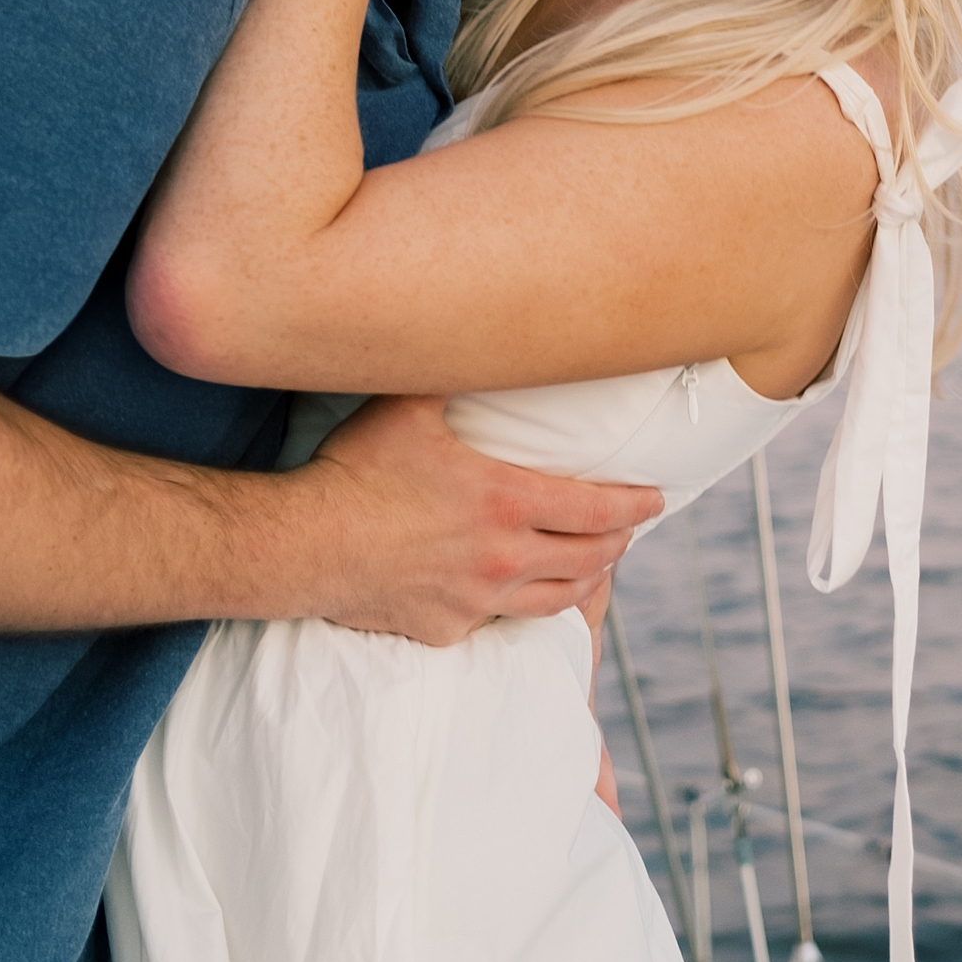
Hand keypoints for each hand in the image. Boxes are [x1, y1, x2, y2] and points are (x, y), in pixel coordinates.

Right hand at [296, 394, 661, 644]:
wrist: (305, 545)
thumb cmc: (357, 469)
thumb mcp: (411, 406)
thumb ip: (454, 372)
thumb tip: (480, 333)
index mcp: (507, 501)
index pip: (599, 509)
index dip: (636, 505)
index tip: (656, 499)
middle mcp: (503, 557)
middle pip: (589, 559)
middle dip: (619, 543)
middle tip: (630, 530)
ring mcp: (476, 599)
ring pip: (556, 601)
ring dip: (587, 581)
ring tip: (597, 567)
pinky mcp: (446, 628)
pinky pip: (499, 622)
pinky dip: (523, 607)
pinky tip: (525, 595)